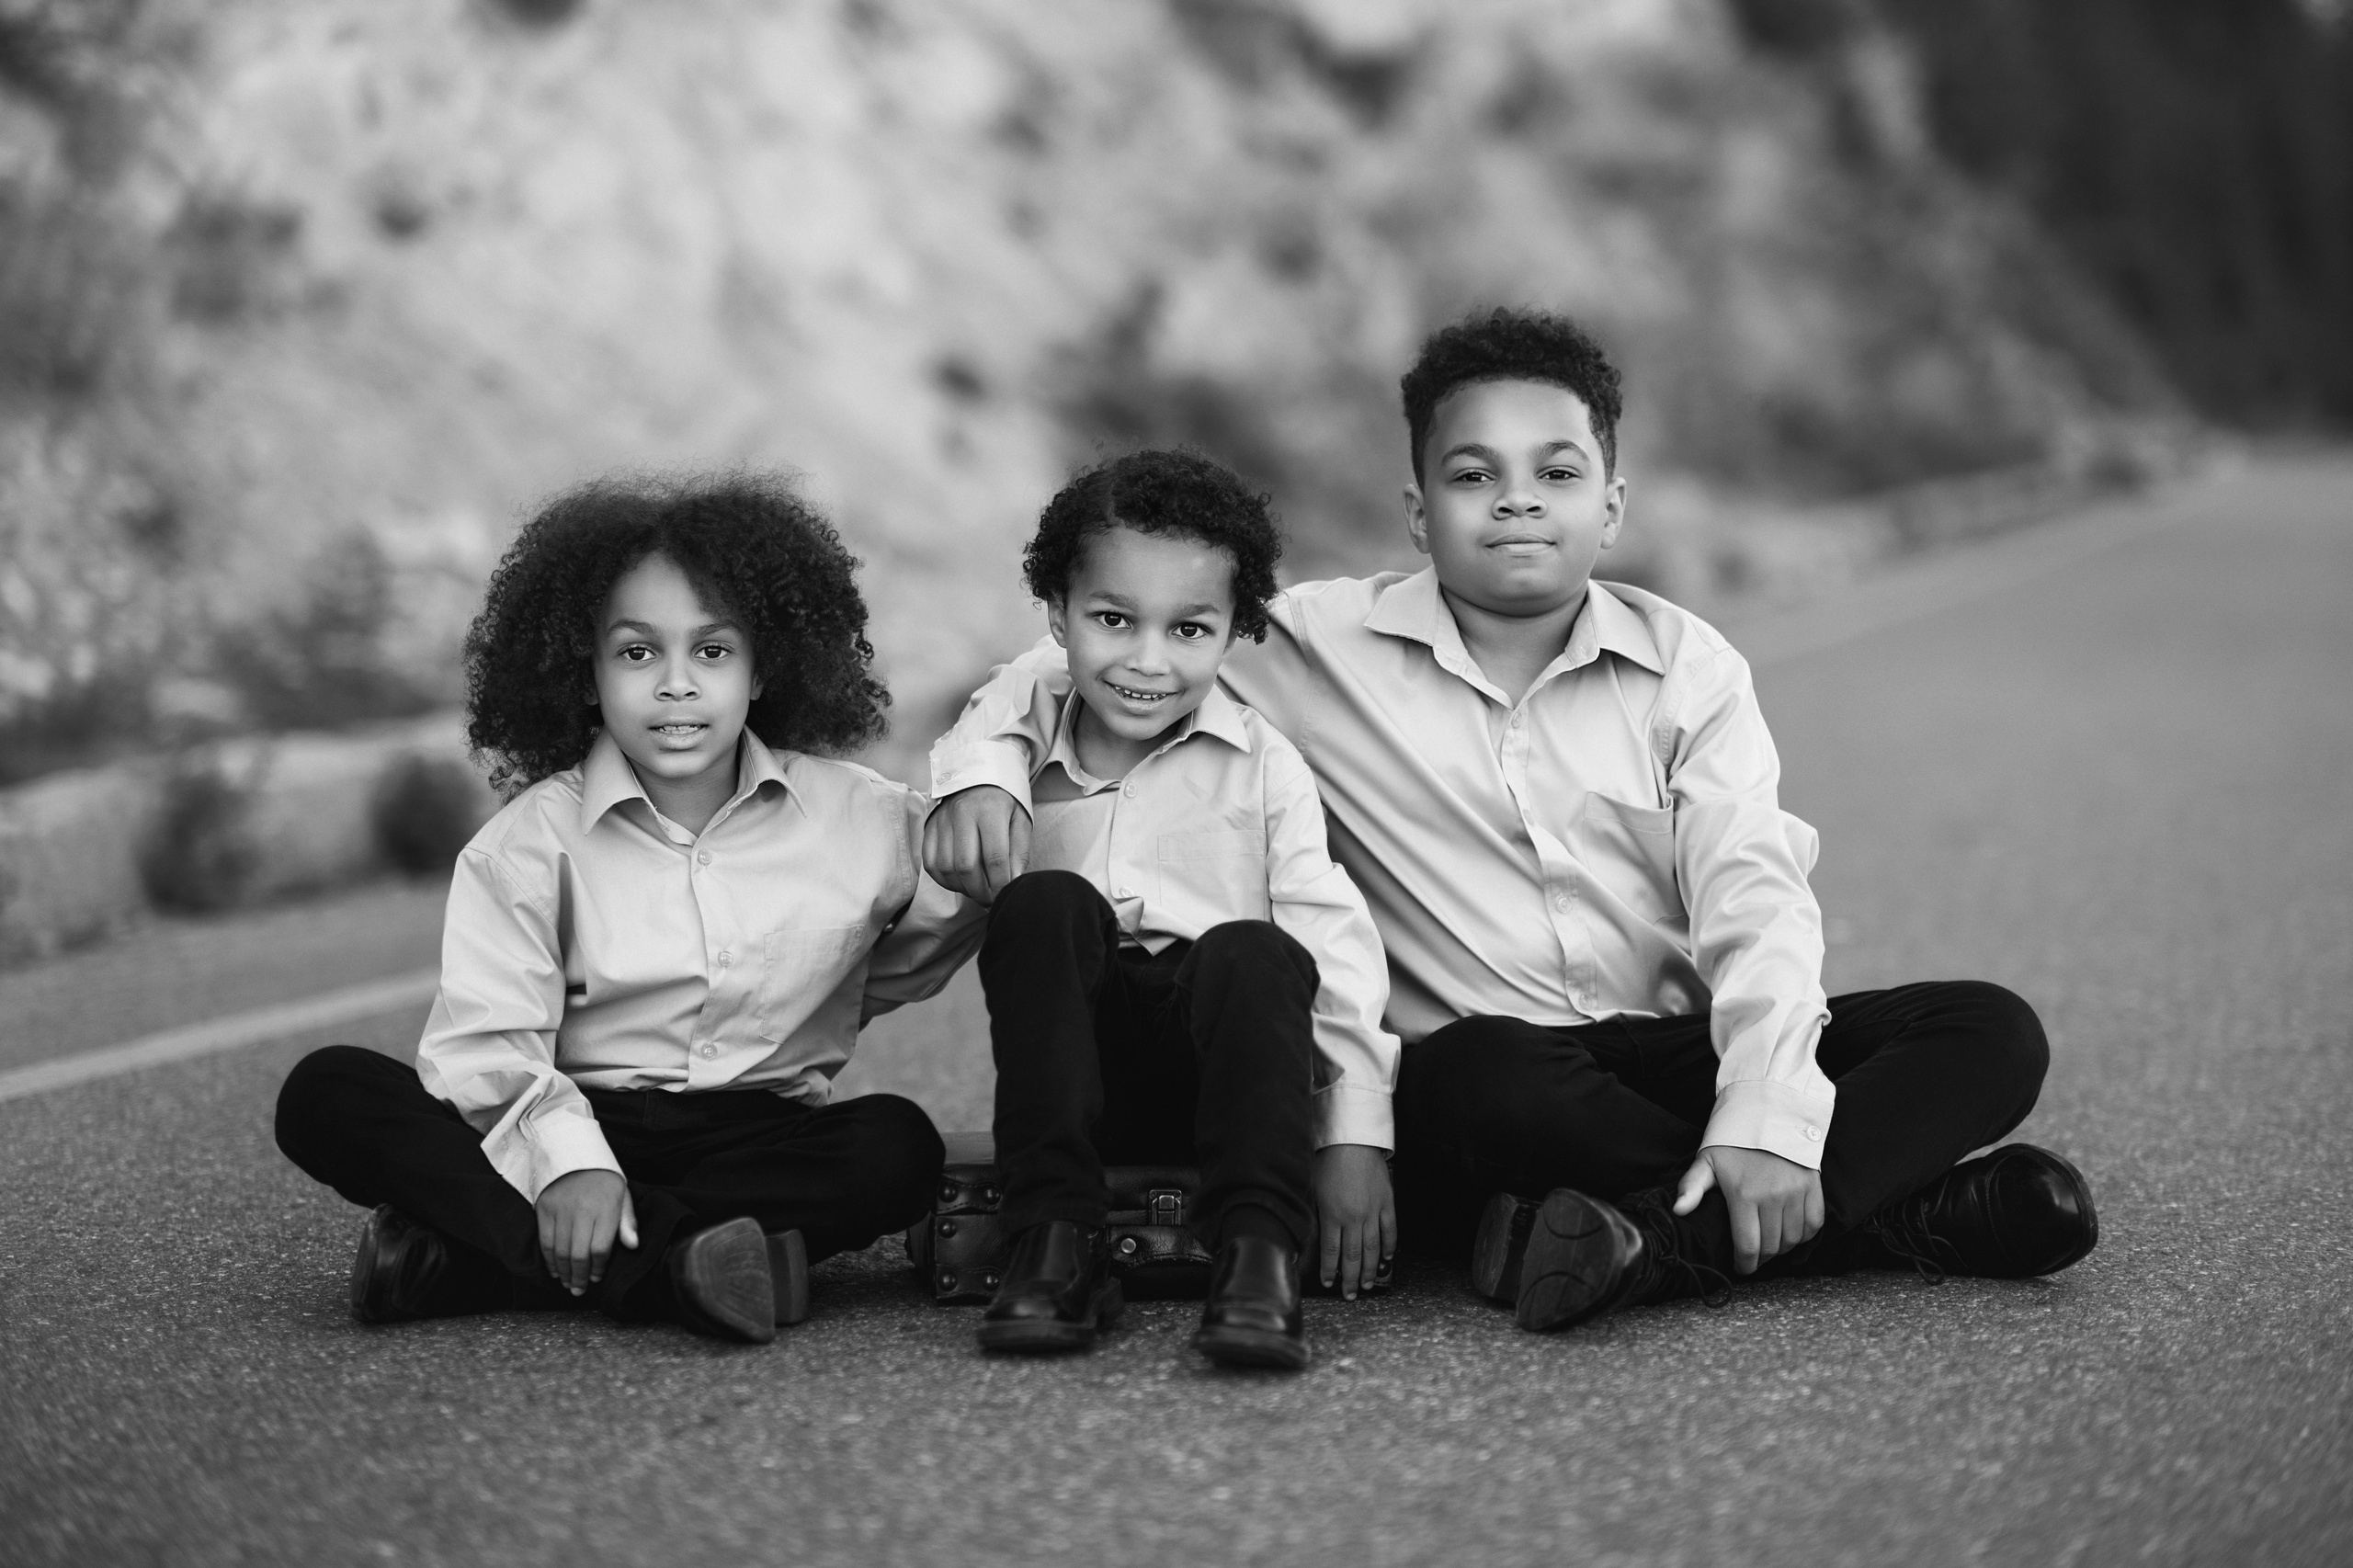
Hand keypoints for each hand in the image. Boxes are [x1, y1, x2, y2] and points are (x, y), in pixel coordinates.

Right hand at [534, 1169, 637, 1295]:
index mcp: (606, 1207)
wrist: (574, 1152)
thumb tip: (633, 1246)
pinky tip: (555, 1270)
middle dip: (579, 1277)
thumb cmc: (603, 1178)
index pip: (600, 1248)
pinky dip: (549, 1260)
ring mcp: (561, 1210)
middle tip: (579, 1291)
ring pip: (560, 1251)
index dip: (598, 1268)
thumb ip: (627, 1221)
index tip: (596, 1278)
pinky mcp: (544, 1209)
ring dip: (564, 1272)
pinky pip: (545, 1241)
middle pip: (579, 1254)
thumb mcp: (622, 1194)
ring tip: (568, 1284)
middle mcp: (582, 1210)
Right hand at [921, 785, 1030, 904]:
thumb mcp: (1020, 820)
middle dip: (980, 891)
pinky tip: (959, 881)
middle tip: (990, 899)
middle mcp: (962, 814)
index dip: (1001, 883)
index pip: (995, 857)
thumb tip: (1013, 882)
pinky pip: (930, 863)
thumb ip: (1019, 852)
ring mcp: (942, 821)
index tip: (1006, 895)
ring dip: (962, 887)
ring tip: (977, 889)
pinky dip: (944, 879)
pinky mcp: (929, 828)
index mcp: (990, 810)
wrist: (975, 774)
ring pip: (946, 867)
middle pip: (966, 866)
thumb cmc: (1003, 800)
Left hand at [1312, 1144, 1396, 1299]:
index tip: (1330, 1284)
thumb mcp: (1316, 1191)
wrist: (1352, 1140)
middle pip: (1352, 1257)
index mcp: (1332, 1215)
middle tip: (1350, 1295)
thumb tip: (1321, 1238)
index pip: (1331, 1253)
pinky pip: (1390, 1231)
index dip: (1331, 1272)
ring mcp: (1373, 1212)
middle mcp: (1353, 1218)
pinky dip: (1388, 1247)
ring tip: (1368, 1285)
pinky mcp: (1387, 1203)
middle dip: (1350, 1279)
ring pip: (1372, 1249)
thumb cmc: (1328, 1161)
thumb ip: (1321, 1216)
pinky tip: (1386, 1259)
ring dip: (1369, 1270)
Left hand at [1673, 1145, 1822, 1274]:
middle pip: (1771, 1247)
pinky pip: (1814, 1224)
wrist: (1768, 1114)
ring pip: (1793, 1239)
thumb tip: (1677, 1210)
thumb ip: (1691, 1187)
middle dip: (1761, 1258)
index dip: (1745, 1264)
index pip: (1748, 1247)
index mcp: (1744, 1194)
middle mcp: (1773, 1196)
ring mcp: (1796, 1192)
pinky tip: (1790, 1232)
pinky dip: (1803, 1234)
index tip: (1741, 1268)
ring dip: (1782, 1249)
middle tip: (1753, 1256)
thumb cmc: (1733, 1141)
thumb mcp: (1707, 1161)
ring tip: (1770, 1244)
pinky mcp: (1813, 1187)